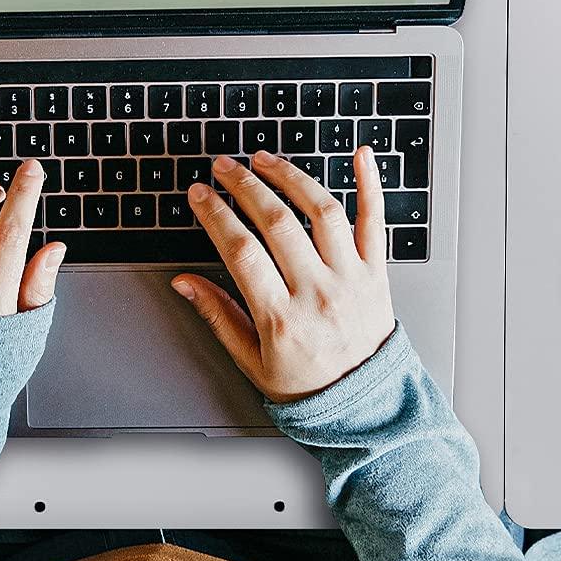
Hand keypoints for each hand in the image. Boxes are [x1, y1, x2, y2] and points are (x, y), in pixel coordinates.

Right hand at [171, 147, 394, 402]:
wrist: (363, 405)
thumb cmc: (306, 386)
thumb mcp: (251, 362)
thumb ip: (218, 316)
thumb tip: (184, 282)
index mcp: (281, 318)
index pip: (241, 252)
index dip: (215, 216)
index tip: (200, 195)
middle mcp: (318, 293)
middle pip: (277, 223)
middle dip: (244, 186)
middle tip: (224, 167)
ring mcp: (350, 279)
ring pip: (322, 212)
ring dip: (291, 177)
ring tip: (265, 160)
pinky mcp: (376, 273)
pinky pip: (375, 222)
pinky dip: (371, 184)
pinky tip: (360, 155)